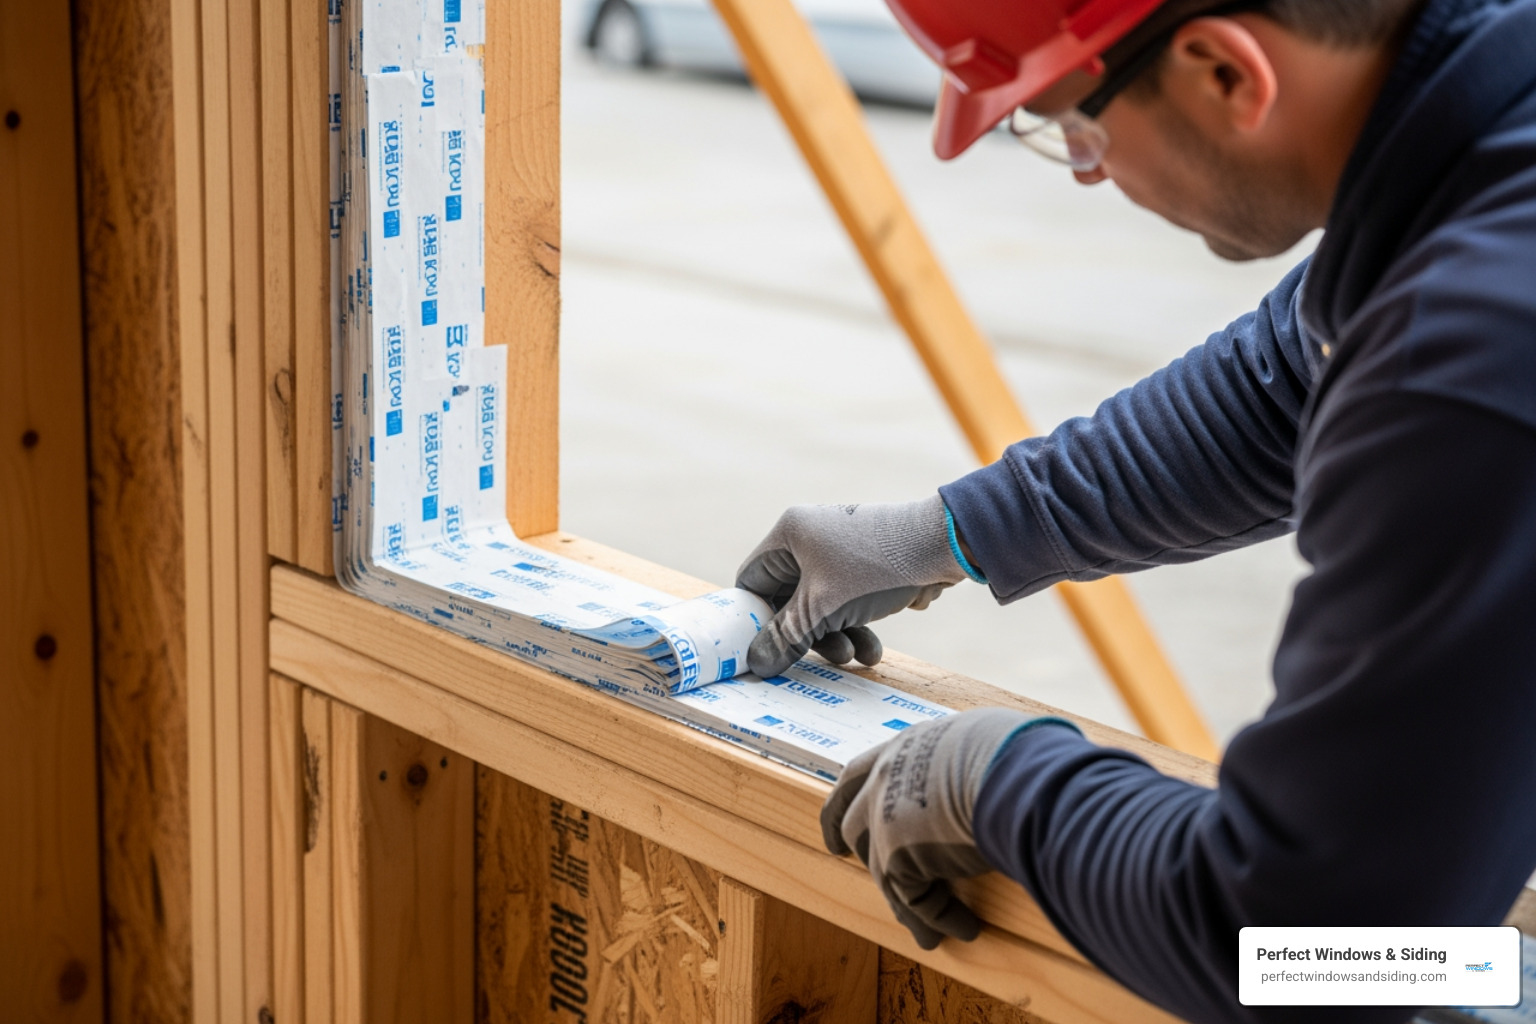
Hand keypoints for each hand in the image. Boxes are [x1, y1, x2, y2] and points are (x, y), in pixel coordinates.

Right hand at [735, 496, 969, 677]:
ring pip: (823, 605)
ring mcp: (840, 550)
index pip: (753, 581)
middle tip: (828, 656)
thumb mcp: (822, 608)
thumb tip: (755, 664)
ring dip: (838, 635)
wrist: (946, 545)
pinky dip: (858, 623)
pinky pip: (849, 601)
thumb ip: (785, 637)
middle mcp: (811, 537)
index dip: (755, 619)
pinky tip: (876, 644)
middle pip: (790, 599)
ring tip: (859, 655)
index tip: (766, 650)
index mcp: (789, 535)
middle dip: (809, 635)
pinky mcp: (866, 564)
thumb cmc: (875, 568)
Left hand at [820, 708, 1076, 949]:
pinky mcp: (897, 858)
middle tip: (842, 855)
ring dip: (908, 904)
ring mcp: (886, 820)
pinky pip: (915, 900)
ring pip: (882, 870)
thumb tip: (998, 769)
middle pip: (854, 820)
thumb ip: (972, 759)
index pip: (860, 771)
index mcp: (905, 747)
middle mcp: (885, 780)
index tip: (839, 816)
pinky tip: (965, 928)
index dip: (846, 797)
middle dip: (847, 840)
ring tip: (929, 931)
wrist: (1010, 771)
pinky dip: (939, 918)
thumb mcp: (984, 741)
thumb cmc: (1015, 751)